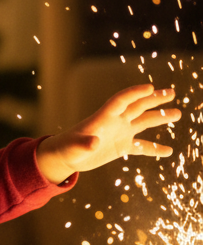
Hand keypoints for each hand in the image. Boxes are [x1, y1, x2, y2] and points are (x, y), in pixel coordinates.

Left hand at [36, 85, 180, 183]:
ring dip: (159, 118)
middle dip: (154, 99)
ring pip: (143, 121)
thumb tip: (94, 143)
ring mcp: (120, 132)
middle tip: (172, 93)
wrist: (66, 156)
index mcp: (104, 117)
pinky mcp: (121, 146)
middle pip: (138, 106)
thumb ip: (84, 144)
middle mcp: (115, 121)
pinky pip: (141, 146)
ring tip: (177, 113)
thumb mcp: (74, 147)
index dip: (135, 93)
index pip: (122, 100)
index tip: (150, 87)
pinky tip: (168, 151)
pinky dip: (154, 148)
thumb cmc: (67, 148)